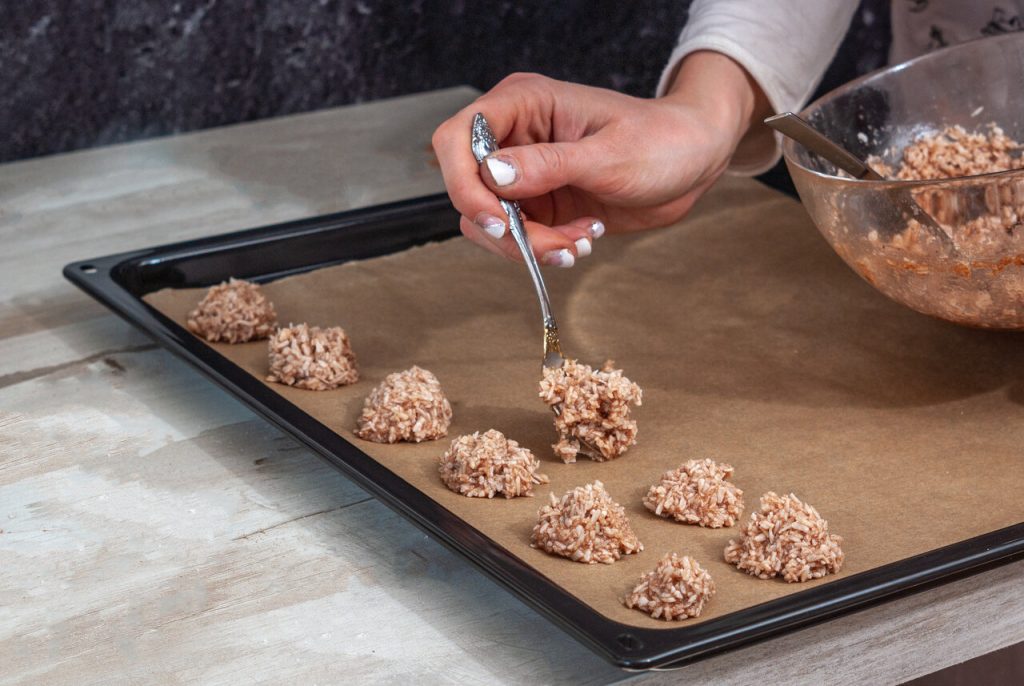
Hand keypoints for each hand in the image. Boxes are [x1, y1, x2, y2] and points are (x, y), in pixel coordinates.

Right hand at [431, 51, 768, 265]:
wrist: (693, 162)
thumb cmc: (662, 140)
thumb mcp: (609, 155)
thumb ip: (548, 165)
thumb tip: (492, 173)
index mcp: (525, 104)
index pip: (457, 138)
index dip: (463, 183)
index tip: (498, 221)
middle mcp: (515, 136)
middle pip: (468, 189)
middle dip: (507, 228)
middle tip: (554, 244)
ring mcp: (524, 172)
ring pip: (489, 221)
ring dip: (529, 244)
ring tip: (578, 242)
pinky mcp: (538, 202)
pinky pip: (518, 236)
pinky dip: (545, 248)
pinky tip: (583, 239)